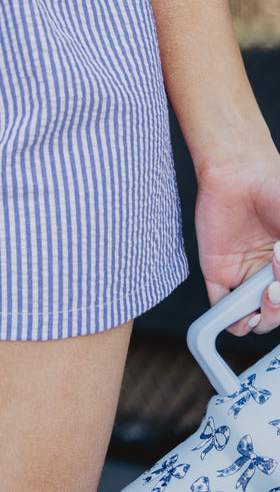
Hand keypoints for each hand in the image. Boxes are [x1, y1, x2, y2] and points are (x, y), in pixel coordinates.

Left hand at [195, 143, 279, 336]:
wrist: (238, 171)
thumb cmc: (274, 190)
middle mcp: (269, 273)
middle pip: (277, 312)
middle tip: (277, 285)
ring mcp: (244, 276)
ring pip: (253, 317)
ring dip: (262, 319)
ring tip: (265, 295)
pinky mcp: (218, 273)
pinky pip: (222, 307)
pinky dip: (230, 320)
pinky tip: (241, 316)